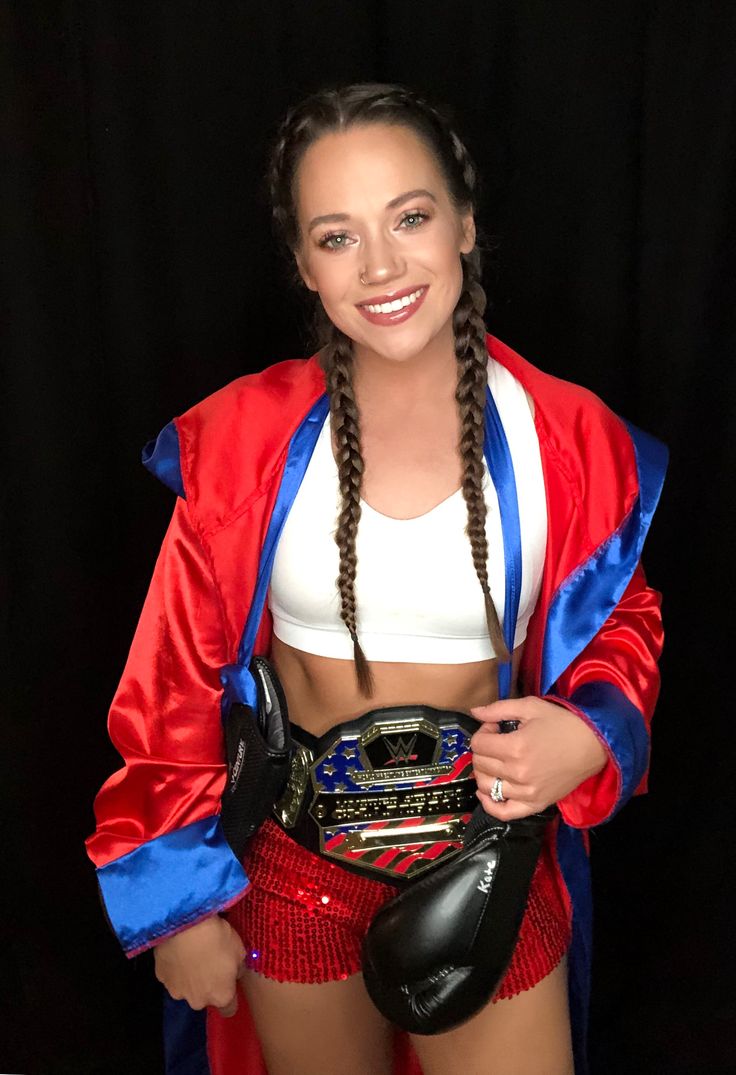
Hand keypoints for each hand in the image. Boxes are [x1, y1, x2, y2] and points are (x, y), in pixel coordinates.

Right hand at [153, 914, 246, 1015]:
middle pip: (205, 998)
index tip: (228, 981)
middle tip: (209, 962)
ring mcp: (177, 992)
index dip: (229, 994)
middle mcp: (198, 1001)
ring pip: (186, 989)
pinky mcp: (161, 978)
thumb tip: (233, 974)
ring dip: (190, 977)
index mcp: (221, 996)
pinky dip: (175, 967)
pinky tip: (179, 951)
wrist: (186, 925)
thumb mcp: (240, 951)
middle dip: (207, 985)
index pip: (229, 1009)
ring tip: (192, 954)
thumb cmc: (218, 938)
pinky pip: (171, 976)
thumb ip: (238, 969)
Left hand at [469, 696, 609, 819]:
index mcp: (515, 747)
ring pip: (486, 786)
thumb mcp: (530, 707)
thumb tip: (475, 712)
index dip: (483, 732)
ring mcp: (526, 792)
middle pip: (480, 764)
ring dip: (484, 772)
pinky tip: (486, 792)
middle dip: (483, 750)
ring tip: (496, 762)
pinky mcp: (536, 804)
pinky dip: (489, 804)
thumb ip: (498, 709)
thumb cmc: (562, 723)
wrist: (593, 744)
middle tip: (497, 741)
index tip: (495, 728)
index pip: (478, 744)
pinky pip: (504, 813)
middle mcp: (518, 773)